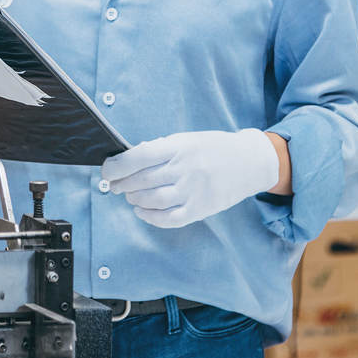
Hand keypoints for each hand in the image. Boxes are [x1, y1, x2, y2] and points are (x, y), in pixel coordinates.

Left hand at [100, 129, 279, 227]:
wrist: (250, 162)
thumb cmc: (214, 148)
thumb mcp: (187, 139)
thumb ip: (160, 149)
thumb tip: (129, 160)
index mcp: (180, 147)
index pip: (139, 157)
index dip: (117, 166)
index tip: (107, 171)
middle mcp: (185, 169)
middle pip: (141, 181)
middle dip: (121, 185)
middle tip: (115, 186)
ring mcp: (193, 191)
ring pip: (152, 200)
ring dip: (134, 200)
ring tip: (130, 197)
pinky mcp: (200, 209)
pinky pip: (168, 219)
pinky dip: (150, 217)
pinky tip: (142, 211)